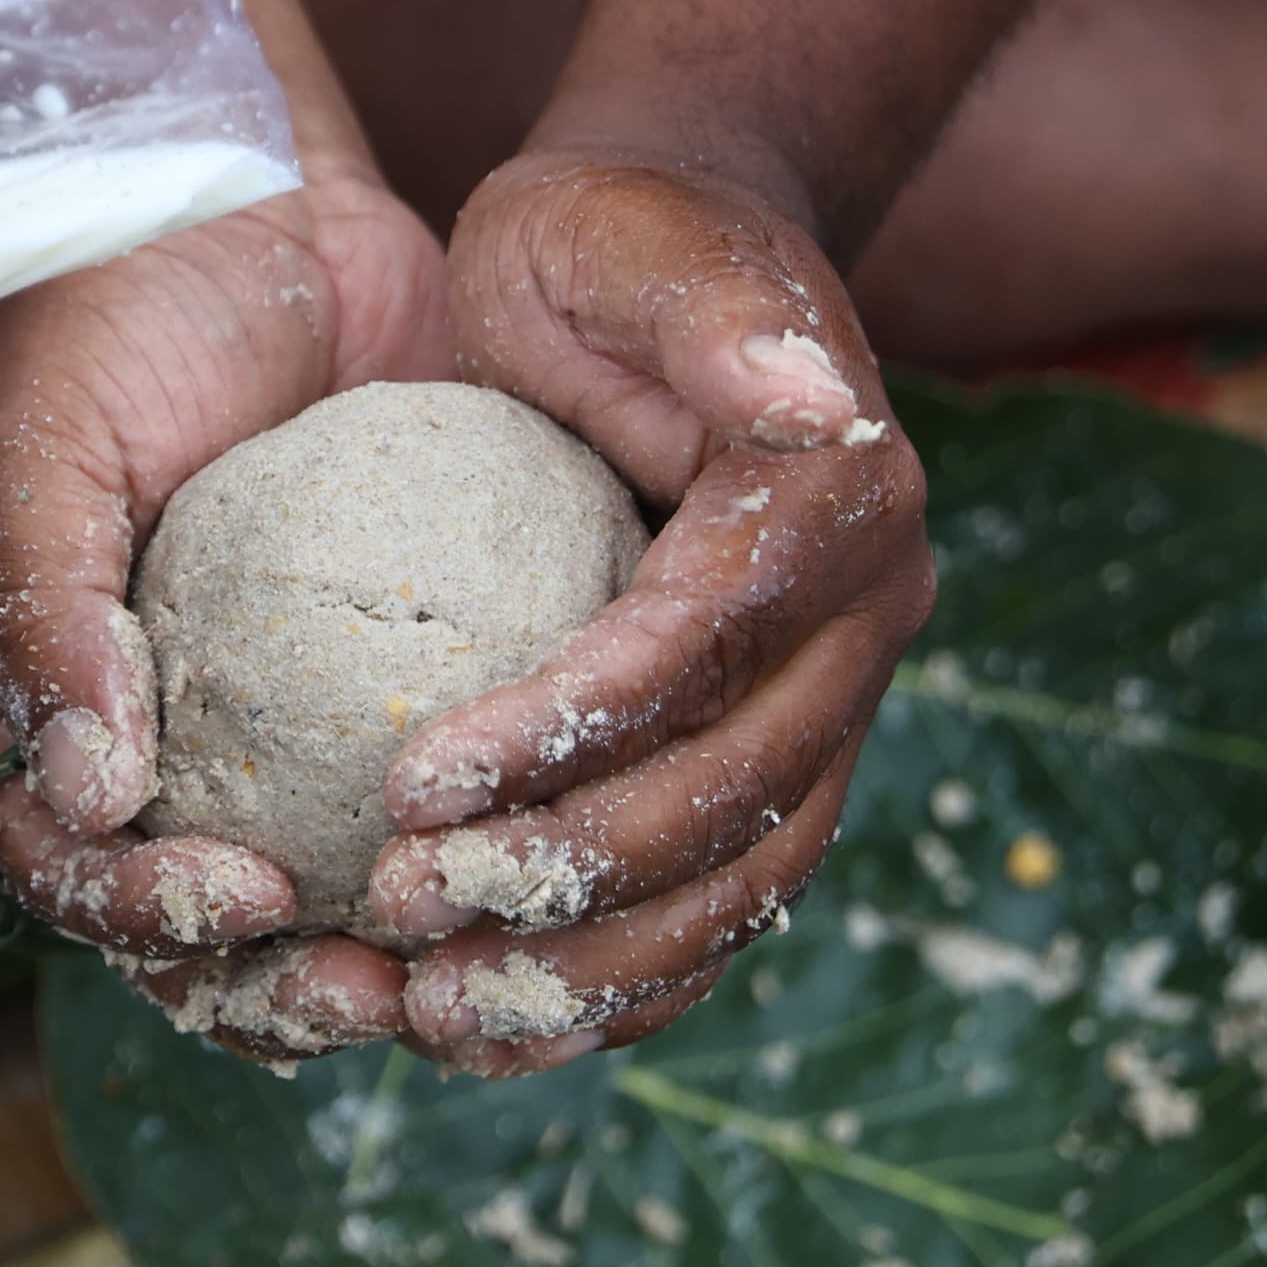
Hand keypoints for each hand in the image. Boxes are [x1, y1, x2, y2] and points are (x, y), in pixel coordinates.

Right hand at [0, 160, 453, 1059]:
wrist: (248, 194)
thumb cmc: (110, 316)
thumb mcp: (44, 451)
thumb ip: (46, 619)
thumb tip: (86, 801)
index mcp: (46, 712)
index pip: (71, 876)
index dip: (146, 925)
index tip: (247, 893)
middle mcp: (157, 742)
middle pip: (195, 936)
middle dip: (273, 992)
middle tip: (365, 981)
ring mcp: (277, 722)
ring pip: (318, 903)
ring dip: (373, 964)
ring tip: (449, 965)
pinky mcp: (394, 680)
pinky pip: (429, 798)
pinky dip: (469, 853)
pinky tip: (531, 863)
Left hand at [354, 147, 933, 1074]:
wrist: (657, 262)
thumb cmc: (612, 237)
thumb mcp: (626, 233)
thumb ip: (719, 318)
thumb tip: (812, 398)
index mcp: (838, 503)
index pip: (704, 650)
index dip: (569, 730)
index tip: (410, 783)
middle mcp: (865, 621)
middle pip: (735, 795)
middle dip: (570, 873)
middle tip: (402, 910)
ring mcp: (834, 701)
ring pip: (743, 882)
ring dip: (598, 967)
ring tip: (438, 1016)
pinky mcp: (779, 755)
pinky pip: (722, 899)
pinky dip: (629, 981)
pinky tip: (502, 1033)